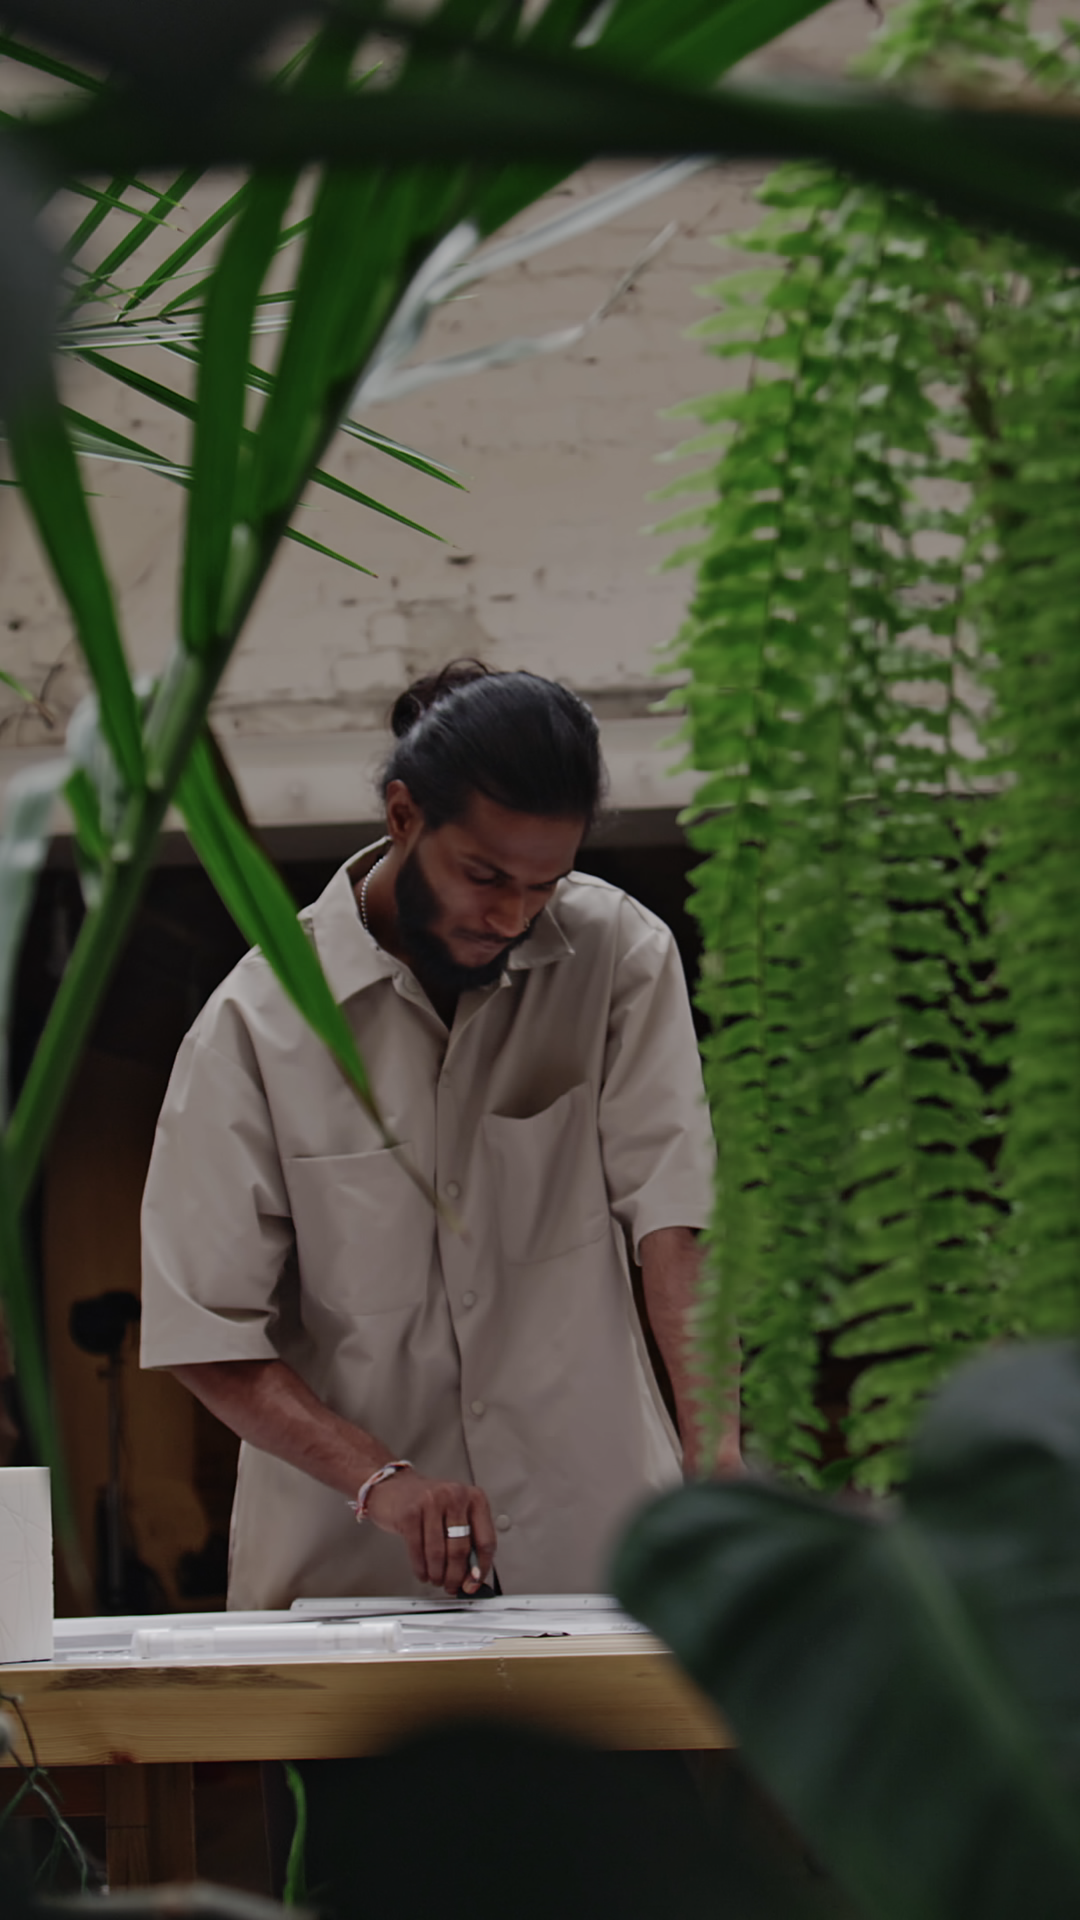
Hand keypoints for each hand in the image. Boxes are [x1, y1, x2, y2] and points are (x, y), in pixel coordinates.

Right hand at [365, 1468, 496, 1594]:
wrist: (395, 1487)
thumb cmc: (428, 1503)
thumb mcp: (456, 1515)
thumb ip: (468, 1540)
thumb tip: (472, 1576)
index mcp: (474, 1498)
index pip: (486, 1540)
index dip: (481, 1568)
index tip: (475, 1583)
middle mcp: (455, 1496)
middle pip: (461, 1549)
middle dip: (456, 1576)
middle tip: (452, 1586)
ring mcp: (431, 1502)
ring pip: (438, 1553)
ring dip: (438, 1575)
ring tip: (436, 1579)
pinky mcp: (409, 1513)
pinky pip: (418, 1550)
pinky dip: (421, 1568)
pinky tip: (423, 1572)